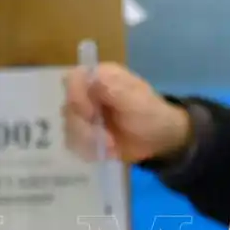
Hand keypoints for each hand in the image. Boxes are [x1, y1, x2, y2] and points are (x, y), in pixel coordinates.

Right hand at [62, 62, 191, 163]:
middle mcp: (87, 94)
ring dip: (90, 141)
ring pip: (68, 128)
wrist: (161, 140)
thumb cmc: (151, 114)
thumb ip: (111, 86)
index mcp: (99, 77)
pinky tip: (108, 151)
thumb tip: (86, 78)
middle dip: (85, 127)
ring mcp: (84, 115)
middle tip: (107, 138)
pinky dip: (90, 150)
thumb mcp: (135, 98)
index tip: (91, 114)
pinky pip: (74, 144)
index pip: (71, 80)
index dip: (76, 98)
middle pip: (67, 107)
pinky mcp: (85, 135)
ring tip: (112, 145)